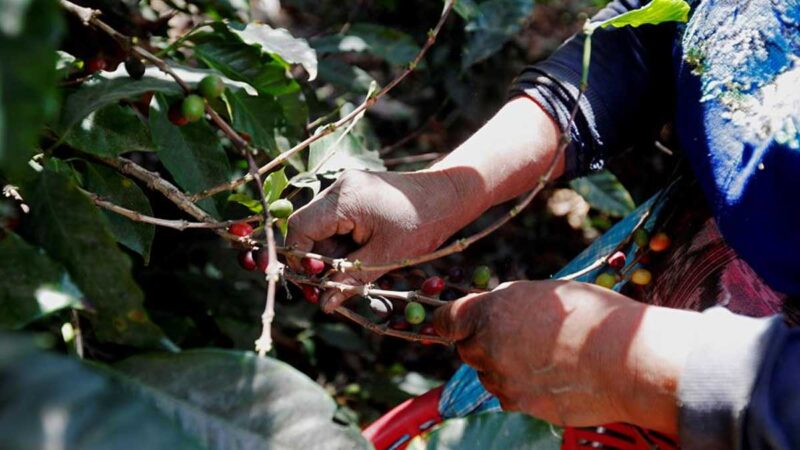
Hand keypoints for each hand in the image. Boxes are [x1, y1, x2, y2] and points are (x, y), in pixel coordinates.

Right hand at [286, 169, 486, 311]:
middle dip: (317, 261)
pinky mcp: (355, 193)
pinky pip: (336, 221)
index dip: (300, 258)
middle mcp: (339, 187)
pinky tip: (359, 257)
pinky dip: (342, 242)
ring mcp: (346, 188)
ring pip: (322, 227)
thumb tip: (324, 304)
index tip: (314, 283)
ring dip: (331, 254)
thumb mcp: (386, 257)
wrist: (448, 195)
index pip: (300, 228)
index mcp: (344, 199)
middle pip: (309, 229)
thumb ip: (351, 279)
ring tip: (352, 273)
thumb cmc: (422, 224)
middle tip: (328, 289)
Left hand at [433, 280, 701, 432]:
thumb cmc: (595, 318)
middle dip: (481, 342)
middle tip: (513, 335)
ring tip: (541, 355)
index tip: (451, 323)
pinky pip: (508, 395)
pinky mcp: (521, 404)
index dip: (447, 321)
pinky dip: (519, 387)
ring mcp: (504, 380)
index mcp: (493, 311)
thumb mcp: (547, 293)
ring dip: (501, 365)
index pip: (445, 320)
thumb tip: (493, 306)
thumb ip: (510, 301)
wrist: (628, 361)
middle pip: (466, 348)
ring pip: (487, 373)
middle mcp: (490, 346)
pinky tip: (549, 375)